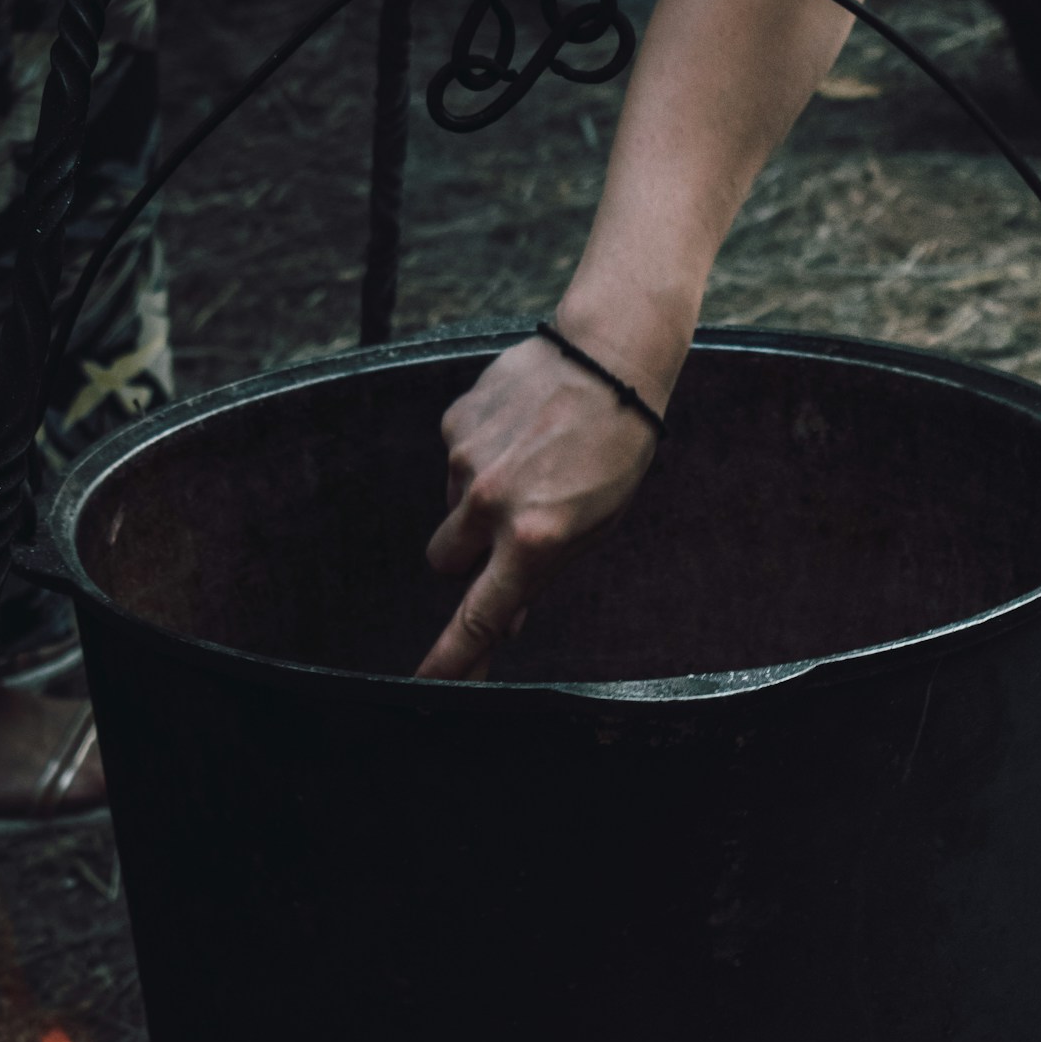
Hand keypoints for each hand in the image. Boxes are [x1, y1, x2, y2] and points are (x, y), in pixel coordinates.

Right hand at [418, 314, 678, 679]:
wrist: (608, 358)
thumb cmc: (614, 452)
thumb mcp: (594, 526)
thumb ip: (542, 572)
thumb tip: (503, 619)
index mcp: (534, 539)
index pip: (479, 616)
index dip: (452, 658)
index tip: (426, 684)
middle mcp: (491, 505)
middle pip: (443, 563)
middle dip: (466, 559)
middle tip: (507, 531)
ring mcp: (465, 462)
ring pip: (450, 509)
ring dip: (477, 503)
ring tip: (530, 465)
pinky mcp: (453, 424)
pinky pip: (454, 461)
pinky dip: (480, 457)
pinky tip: (520, 433)